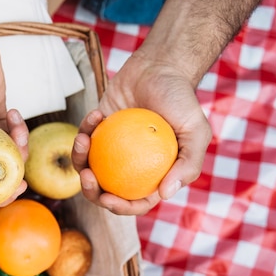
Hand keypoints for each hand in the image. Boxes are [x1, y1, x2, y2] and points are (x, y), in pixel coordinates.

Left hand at [72, 52, 211, 215]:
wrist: (161, 67)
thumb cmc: (180, 99)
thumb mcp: (196, 131)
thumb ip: (187, 164)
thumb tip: (165, 195)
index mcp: (151, 176)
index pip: (135, 202)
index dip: (120, 207)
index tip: (108, 197)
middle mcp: (129, 168)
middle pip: (105, 192)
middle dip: (90, 192)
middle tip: (87, 176)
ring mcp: (110, 152)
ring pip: (88, 169)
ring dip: (79, 159)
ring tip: (83, 140)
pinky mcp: (95, 133)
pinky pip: (83, 140)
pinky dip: (85, 129)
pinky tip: (95, 116)